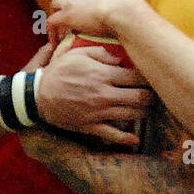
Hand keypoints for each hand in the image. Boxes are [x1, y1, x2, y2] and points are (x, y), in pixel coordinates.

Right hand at [35, 42, 152, 148]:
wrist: (38, 95)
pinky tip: (135, 139)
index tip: (153, 78)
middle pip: (139, 97)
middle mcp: (104, 94)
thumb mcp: (77, 54)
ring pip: (131, 115)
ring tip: (149, 111)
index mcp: (103, 75)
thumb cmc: (58, 71)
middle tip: (155, 96)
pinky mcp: (91, 126)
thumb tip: (120, 60)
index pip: (136, 77)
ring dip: (144, 114)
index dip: (149, 78)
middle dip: (151, 97)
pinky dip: (126, 139)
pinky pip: (112, 135)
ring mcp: (98, 112)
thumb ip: (101, 53)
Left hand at [46, 0, 137, 45]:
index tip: (85, 13)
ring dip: (59, 17)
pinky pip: (52, 22)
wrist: (121, 10)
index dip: (82, 2)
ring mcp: (70, 1)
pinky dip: (52, 32)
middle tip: (74, 22)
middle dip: (69, 8)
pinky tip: (55, 42)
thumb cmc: (127, 4)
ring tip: (62, 32)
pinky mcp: (65, 15)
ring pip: (56, 7)